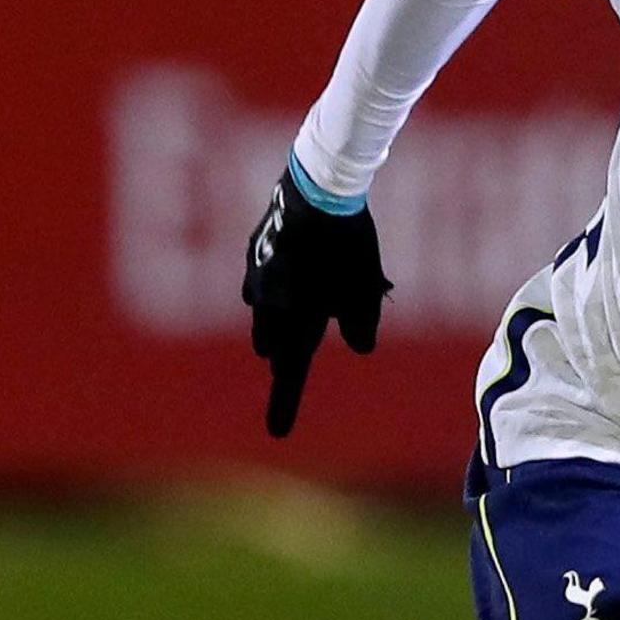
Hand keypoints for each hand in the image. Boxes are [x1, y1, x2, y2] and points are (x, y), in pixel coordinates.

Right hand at [240, 171, 389, 437]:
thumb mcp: (364, 289)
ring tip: (290, 318)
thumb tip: (361, 347)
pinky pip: (261, 277)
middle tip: (283, 361)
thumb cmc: (347, 242)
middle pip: (270, 342)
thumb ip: (362, 324)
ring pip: (261, 310)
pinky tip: (287, 276)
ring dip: (274, 319)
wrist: (318, 185)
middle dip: (281, 353)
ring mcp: (255, 272)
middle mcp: (265, 301)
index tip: (278, 434)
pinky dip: (273, 284)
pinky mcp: (255, 244)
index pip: (291, 371)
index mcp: (293, 318)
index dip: (285, 404)